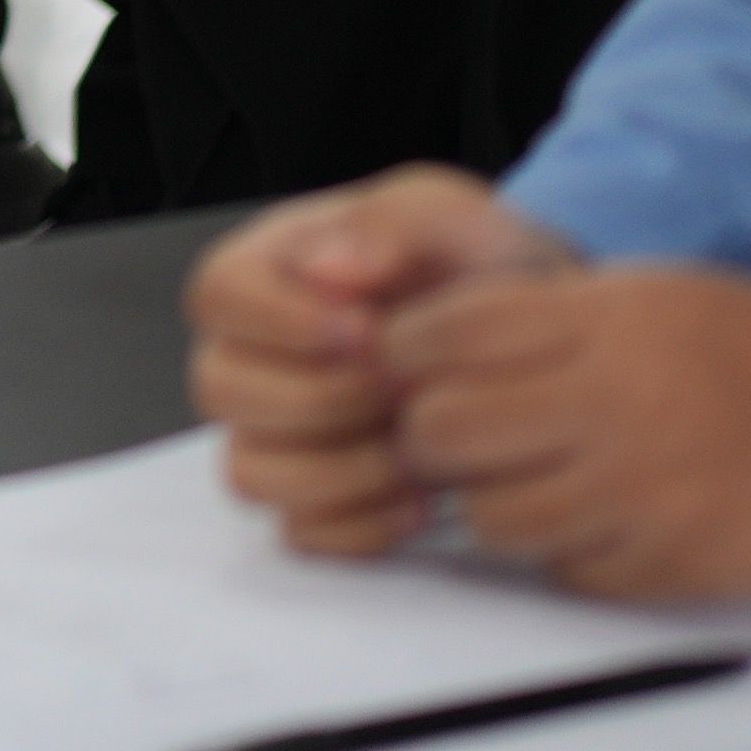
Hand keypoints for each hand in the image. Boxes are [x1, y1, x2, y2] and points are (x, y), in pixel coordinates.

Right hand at [188, 166, 576, 555]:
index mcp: (267, 272)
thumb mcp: (447, 218)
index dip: (280, 320)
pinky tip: (421, 499)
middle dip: (321, 397)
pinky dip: (362, 525)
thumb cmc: (473, 271)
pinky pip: (302, 533)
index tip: (366, 329)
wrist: (533, 347)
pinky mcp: (312, 501)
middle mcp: (252, 356)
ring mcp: (274, 436)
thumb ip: (387, 223)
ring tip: (418, 448)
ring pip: (250, 472)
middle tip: (401, 390)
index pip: (217, 294)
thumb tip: (321, 267)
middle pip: (221, 388)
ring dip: (341, 468)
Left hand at [369, 254, 750, 602]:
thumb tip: (429, 339)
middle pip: (441, 430)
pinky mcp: (665, 567)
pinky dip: (561, 554)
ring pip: (489, 517)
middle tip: (454, 434)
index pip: (443, 333)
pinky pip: (560, 573)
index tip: (413, 363)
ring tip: (528, 481)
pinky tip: (595, 521)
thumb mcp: (652, 294)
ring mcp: (639, 496)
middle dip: (429, 434)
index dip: (406, 350)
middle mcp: (613, 406)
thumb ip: (549, 315)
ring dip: (491, 503)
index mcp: (606, 322)